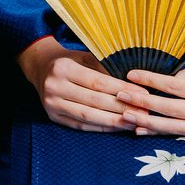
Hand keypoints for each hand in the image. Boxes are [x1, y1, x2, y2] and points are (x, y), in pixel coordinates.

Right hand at [18, 35, 154, 132]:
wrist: (40, 67)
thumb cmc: (68, 60)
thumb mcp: (84, 56)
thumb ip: (104, 69)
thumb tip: (132, 84)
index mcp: (64, 68)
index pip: (98, 82)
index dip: (122, 89)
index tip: (142, 94)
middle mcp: (55, 87)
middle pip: (94, 101)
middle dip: (122, 108)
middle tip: (143, 112)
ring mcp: (52, 104)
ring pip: (88, 116)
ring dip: (113, 122)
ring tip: (133, 123)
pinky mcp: (53, 117)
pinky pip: (80, 125)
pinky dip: (100, 127)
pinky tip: (116, 127)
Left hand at [122, 40, 184, 137]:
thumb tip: (159, 85)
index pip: (176, 87)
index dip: (152, 82)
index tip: (131, 75)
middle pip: (172, 110)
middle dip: (144, 104)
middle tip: (121, 96)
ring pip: (174, 127)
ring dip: (147, 122)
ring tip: (125, 116)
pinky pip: (181, 133)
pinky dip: (160, 132)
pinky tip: (141, 129)